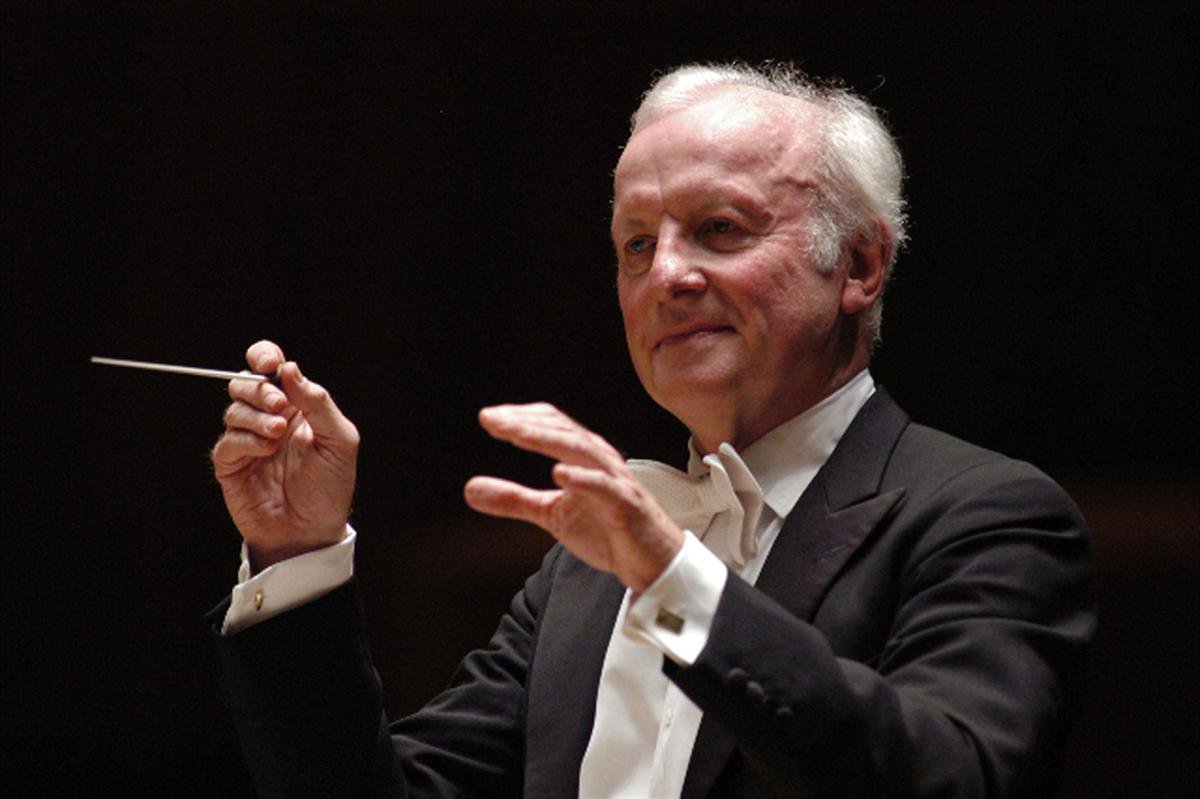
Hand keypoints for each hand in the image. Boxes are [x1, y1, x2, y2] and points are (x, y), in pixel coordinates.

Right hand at [211, 340, 358, 570]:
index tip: (267, 363)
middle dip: (259, 389)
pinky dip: (245, 441)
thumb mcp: (339, 441)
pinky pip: (227, 441)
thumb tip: (290, 368)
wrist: (312, 531)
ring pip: (234, 409)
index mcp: (297, 406)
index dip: (263, 356)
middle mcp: (270, 418)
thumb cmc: (330, 487)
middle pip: (246, 383)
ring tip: (277, 435)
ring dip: (255, 417)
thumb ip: (317, 402)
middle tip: (280, 407)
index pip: (271, 367)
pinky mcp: (232, 465)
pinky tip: (264, 451)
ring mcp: (249, 441)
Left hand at [464, 403, 683, 591]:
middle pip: (562, 429)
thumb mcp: (551, 514)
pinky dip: (582, 477)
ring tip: (516, 434)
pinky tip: (559, 472)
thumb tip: (469, 489)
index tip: (488, 418)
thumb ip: (513, 499)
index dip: (521, 417)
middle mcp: (599, 460)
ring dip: (547, 439)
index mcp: (582, 456)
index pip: (551, 423)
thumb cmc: (608, 529)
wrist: (652, 561)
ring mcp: (614, 480)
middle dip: (526, 423)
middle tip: (491, 419)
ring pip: (581, 449)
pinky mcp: (626, 506)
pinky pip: (605, 487)